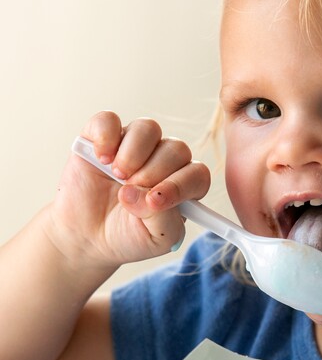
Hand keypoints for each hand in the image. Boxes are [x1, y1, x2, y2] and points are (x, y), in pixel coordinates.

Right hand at [48, 111, 210, 268]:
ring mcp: (135, 146)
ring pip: (148, 128)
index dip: (179, 185)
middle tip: (130, 192)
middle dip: (154, 172)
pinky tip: (100, 159)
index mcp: (184, 185)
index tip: (154, 202)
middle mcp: (164, 160)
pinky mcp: (103, 137)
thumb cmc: (128, 237)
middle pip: (176, 148)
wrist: (86, 236)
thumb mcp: (155, 239)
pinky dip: (105, 136)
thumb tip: (142, 194)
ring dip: (133, 153)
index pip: (197, 174)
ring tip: (117, 176)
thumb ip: (163, 218)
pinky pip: (109, 120)